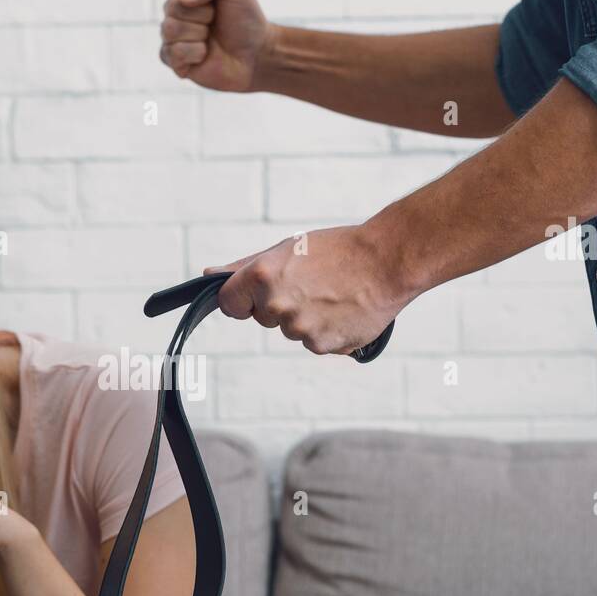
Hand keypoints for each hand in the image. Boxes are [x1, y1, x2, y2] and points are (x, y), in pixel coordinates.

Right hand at [160, 0, 272, 91]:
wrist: (254, 54)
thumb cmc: (245, 20)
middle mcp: (177, 12)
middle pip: (172, 6)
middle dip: (202, 14)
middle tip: (215, 20)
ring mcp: (173, 37)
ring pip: (169, 29)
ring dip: (198, 33)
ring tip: (210, 38)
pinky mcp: (174, 60)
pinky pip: (173, 52)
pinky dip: (195, 53)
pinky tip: (204, 54)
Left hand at [203, 224, 413, 355]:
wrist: (388, 261)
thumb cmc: (338, 250)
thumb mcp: (286, 249)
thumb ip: (243, 267)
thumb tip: (208, 275)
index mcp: (262, 276)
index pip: (229, 303)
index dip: (243, 299)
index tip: (259, 293)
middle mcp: (276, 305)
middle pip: (263, 318)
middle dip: (280, 305)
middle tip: (312, 284)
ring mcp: (299, 329)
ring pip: (291, 331)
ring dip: (306, 319)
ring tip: (332, 295)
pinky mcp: (322, 346)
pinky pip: (314, 343)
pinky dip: (327, 332)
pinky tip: (343, 311)